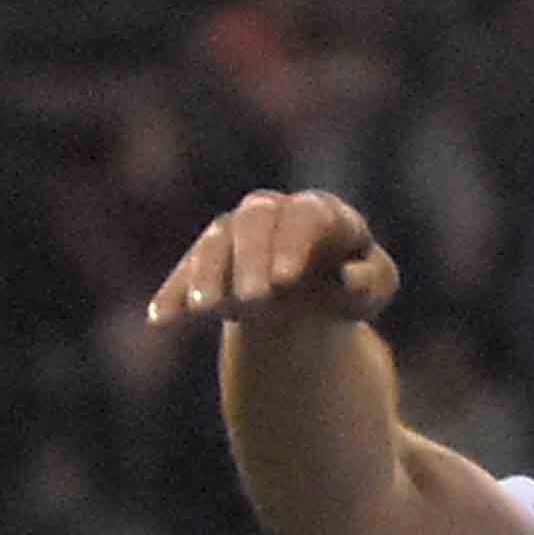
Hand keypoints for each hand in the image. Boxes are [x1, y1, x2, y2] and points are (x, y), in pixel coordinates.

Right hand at [142, 191, 402, 331]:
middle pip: (255, 220)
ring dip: (207, 274)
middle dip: (252, 258)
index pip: (305, 216)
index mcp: (319, 213)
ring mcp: (236, 234)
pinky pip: (185, 272)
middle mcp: (273, 213)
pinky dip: (173, 294)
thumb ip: (372, 281)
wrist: (309, 296)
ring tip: (205, 310)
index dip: (294, 243)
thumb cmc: (346, 288)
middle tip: (256, 299)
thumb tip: (349, 279)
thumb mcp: (372, 291)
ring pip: (215, 242)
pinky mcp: (207, 261)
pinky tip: (160, 321)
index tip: (288, 280)